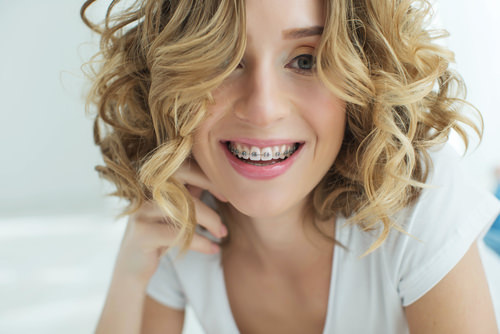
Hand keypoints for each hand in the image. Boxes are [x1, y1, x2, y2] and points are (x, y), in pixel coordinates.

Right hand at [113, 158, 227, 282]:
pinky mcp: (142, 233)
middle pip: (184, 184)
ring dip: (210, 221)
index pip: (183, 167)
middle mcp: (145, 191)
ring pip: (184, 209)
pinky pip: (179, 234)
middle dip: (210, 194)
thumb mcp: (177, 210)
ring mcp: (142, 211)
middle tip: (227, 209)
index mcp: (155, 182)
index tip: (226, 193)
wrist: (133, 267)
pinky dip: (201, 242)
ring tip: (222, 234)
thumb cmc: (160, 235)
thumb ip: (190, 193)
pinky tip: (213, 249)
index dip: (207, 176)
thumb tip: (219, 178)